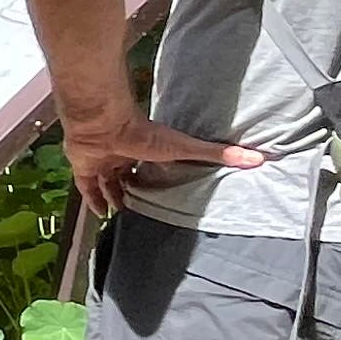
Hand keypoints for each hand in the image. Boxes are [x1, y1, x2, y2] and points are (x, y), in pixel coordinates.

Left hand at [61, 103, 264, 214]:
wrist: (103, 125)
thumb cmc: (144, 134)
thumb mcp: (184, 147)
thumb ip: (217, 153)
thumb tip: (257, 158)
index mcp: (144, 148)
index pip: (151, 164)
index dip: (155, 175)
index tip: (163, 188)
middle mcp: (122, 154)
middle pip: (127, 173)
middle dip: (132, 187)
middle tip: (141, 205)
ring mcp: (101, 160)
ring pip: (106, 181)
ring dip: (113, 195)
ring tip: (122, 214)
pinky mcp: (83, 167)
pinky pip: (86, 187)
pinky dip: (92, 200)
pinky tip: (100, 214)